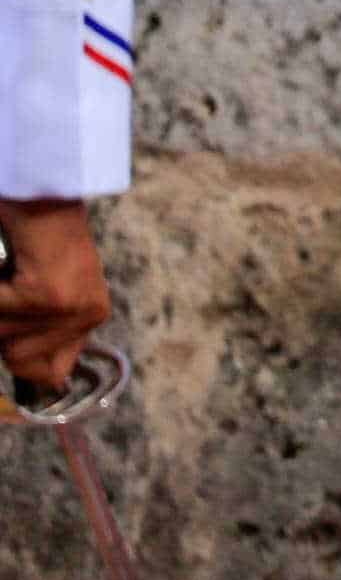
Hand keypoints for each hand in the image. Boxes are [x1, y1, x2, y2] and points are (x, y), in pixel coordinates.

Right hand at [0, 198, 112, 399]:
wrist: (46, 197)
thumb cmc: (38, 239)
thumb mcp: (47, 293)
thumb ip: (41, 333)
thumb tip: (47, 382)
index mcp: (92, 315)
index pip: (53, 373)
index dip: (25, 366)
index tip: (15, 335)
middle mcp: (88, 315)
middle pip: (18, 358)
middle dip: (4, 328)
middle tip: (13, 288)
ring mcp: (69, 308)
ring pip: (2, 335)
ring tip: (10, 274)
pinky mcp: (45, 295)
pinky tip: (6, 269)